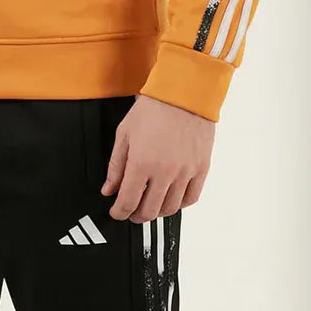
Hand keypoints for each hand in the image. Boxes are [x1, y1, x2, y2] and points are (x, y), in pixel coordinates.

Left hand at [101, 94, 214, 221]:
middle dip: (136, 216)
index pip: (128, 201)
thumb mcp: (124, 134)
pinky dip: (179, 204)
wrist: (183, 94)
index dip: (119, 212)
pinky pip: (191, 198)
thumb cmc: (152, 109)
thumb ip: (116, 165)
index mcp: (142, 163)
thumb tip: (109, 189)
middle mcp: (164, 172)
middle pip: (149, 211)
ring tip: (150, 205)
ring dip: (157, 212)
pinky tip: (170, 198)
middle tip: (131, 211)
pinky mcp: (201, 169)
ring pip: (170, 209)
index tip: (116, 212)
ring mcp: (185, 172)